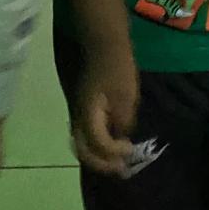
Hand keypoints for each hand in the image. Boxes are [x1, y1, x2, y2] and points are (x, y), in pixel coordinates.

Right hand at [73, 45, 138, 175]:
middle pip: (83, 151)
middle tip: (121, 168)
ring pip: (81, 143)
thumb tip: (122, 137)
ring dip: (98, 156)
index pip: (97, 145)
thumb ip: (123, 119)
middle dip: (102, 164)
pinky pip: (85, 133)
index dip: (114, 153)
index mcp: (88, 114)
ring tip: (116, 161)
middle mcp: (78, 116)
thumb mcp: (126, 94)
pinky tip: (111, 141)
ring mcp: (78, 111)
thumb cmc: (116, 65)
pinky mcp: (83, 106)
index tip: (130, 150)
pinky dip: (96, 144)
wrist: (103, 41)